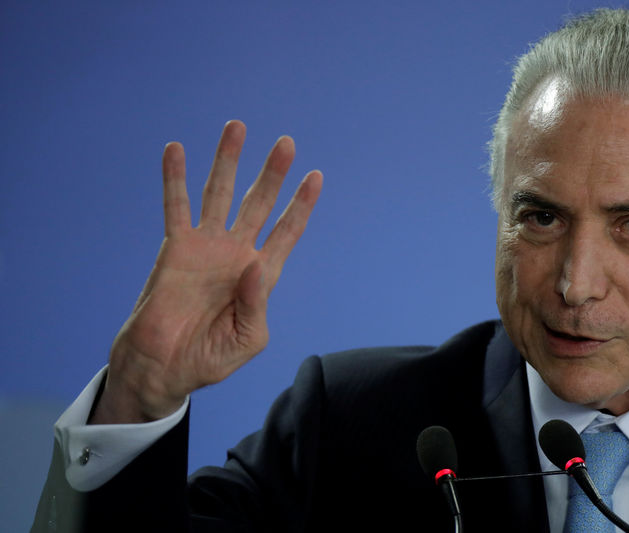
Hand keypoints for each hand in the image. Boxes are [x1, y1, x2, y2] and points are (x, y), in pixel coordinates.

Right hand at [91, 120, 321, 423]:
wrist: (165, 367)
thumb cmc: (209, 358)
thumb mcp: (248, 338)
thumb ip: (258, 303)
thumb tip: (255, 264)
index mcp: (261, 275)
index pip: (286, 232)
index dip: (301, 205)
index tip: (316, 176)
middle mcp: (236, 253)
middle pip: (259, 203)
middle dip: (273, 173)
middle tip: (287, 142)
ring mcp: (206, 247)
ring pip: (220, 194)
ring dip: (227, 161)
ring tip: (237, 127)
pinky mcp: (175, 249)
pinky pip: (176, 207)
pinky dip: (175, 179)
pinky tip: (176, 150)